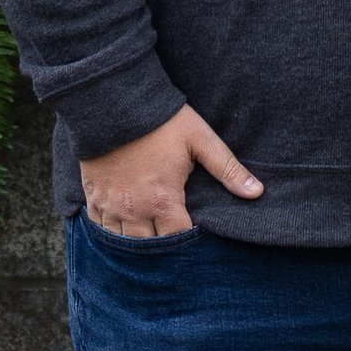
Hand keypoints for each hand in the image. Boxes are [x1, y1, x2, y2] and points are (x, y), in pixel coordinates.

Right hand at [80, 103, 261, 237]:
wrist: (113, 102)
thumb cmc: (161, 121)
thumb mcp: (200, 140)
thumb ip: (227, 169)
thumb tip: (257, 192)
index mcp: (162, 201)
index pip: (177, 240)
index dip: (187, 244)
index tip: (194, 239)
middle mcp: (134, 210)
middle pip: (148, 247)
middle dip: (161, 249)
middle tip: (171, 244)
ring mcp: (110, 205)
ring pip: (121, 242)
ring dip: (135, 243)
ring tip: (148, 239)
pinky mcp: (93, 195)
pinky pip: (99, 226)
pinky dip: (110, 231)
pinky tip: (120, 228)